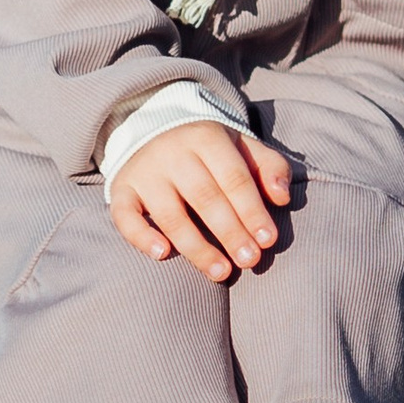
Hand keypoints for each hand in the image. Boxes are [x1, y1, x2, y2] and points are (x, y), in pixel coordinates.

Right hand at [109, 121, 292, 278]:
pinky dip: (141, 236)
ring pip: (170, 214)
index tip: (268, 240)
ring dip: (196, 247)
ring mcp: (145, 172)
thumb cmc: (210, 150)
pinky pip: (125, 215)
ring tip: (221, 272)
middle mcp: (173, 153)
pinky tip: (162, 254)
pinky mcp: (121, 189)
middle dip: (230, 232)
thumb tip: (282, 197)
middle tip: (250, 260)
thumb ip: (269, 167)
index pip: (234, 178)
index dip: (252, 211)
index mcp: (207, 138)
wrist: (154, 129)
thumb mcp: (242, 147)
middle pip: (205, 197)